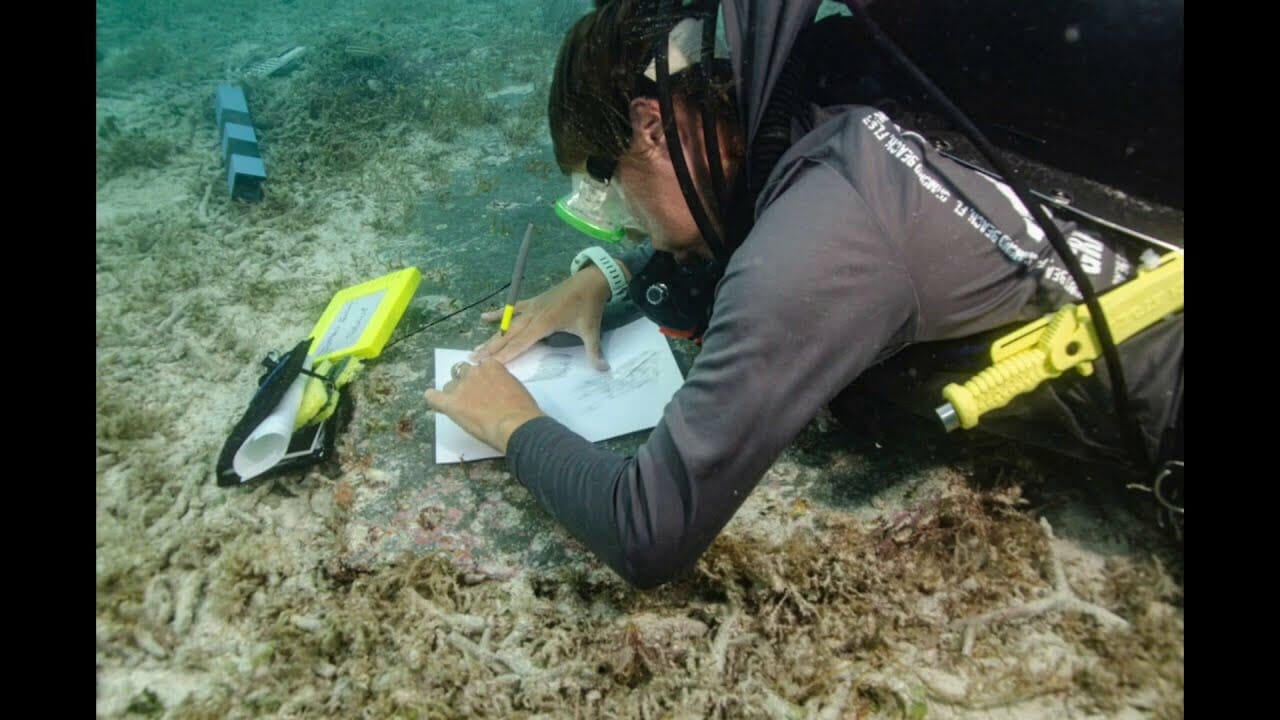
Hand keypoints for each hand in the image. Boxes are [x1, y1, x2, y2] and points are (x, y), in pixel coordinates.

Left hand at [424, 359, 545, 452]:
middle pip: (462, 373)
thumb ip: (502, 383)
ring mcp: (461, 386)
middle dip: (466, 383)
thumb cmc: (523, 411)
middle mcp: (474, 371)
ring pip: (450, 385)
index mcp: (492, 366)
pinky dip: (432, 399)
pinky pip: (433, 397)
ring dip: (454, 394)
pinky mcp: (451, 403)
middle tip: (473, 399)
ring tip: (462, 408)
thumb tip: (496, 391)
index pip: (479, 366)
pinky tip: (435, 403)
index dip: (480, 378)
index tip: (484, 388)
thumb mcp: (516, 388)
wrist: (516, 425)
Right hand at [472, 265, 616, 370]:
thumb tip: (603, 369)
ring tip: (476, 348)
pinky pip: (513, 309)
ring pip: (508, 325)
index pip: (521, 343)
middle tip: (473, 360)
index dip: (505, 355)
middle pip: (508, 335)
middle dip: (491, 348)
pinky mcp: (534, 301)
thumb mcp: (592, 330)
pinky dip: (499, 313)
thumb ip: (594, 351)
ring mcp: (532, 307)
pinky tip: (484, 317)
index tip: (490, 366)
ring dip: (493, 336)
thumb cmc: (589, 306)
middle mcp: (533, 315)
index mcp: (544, 323)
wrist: (590, 280)